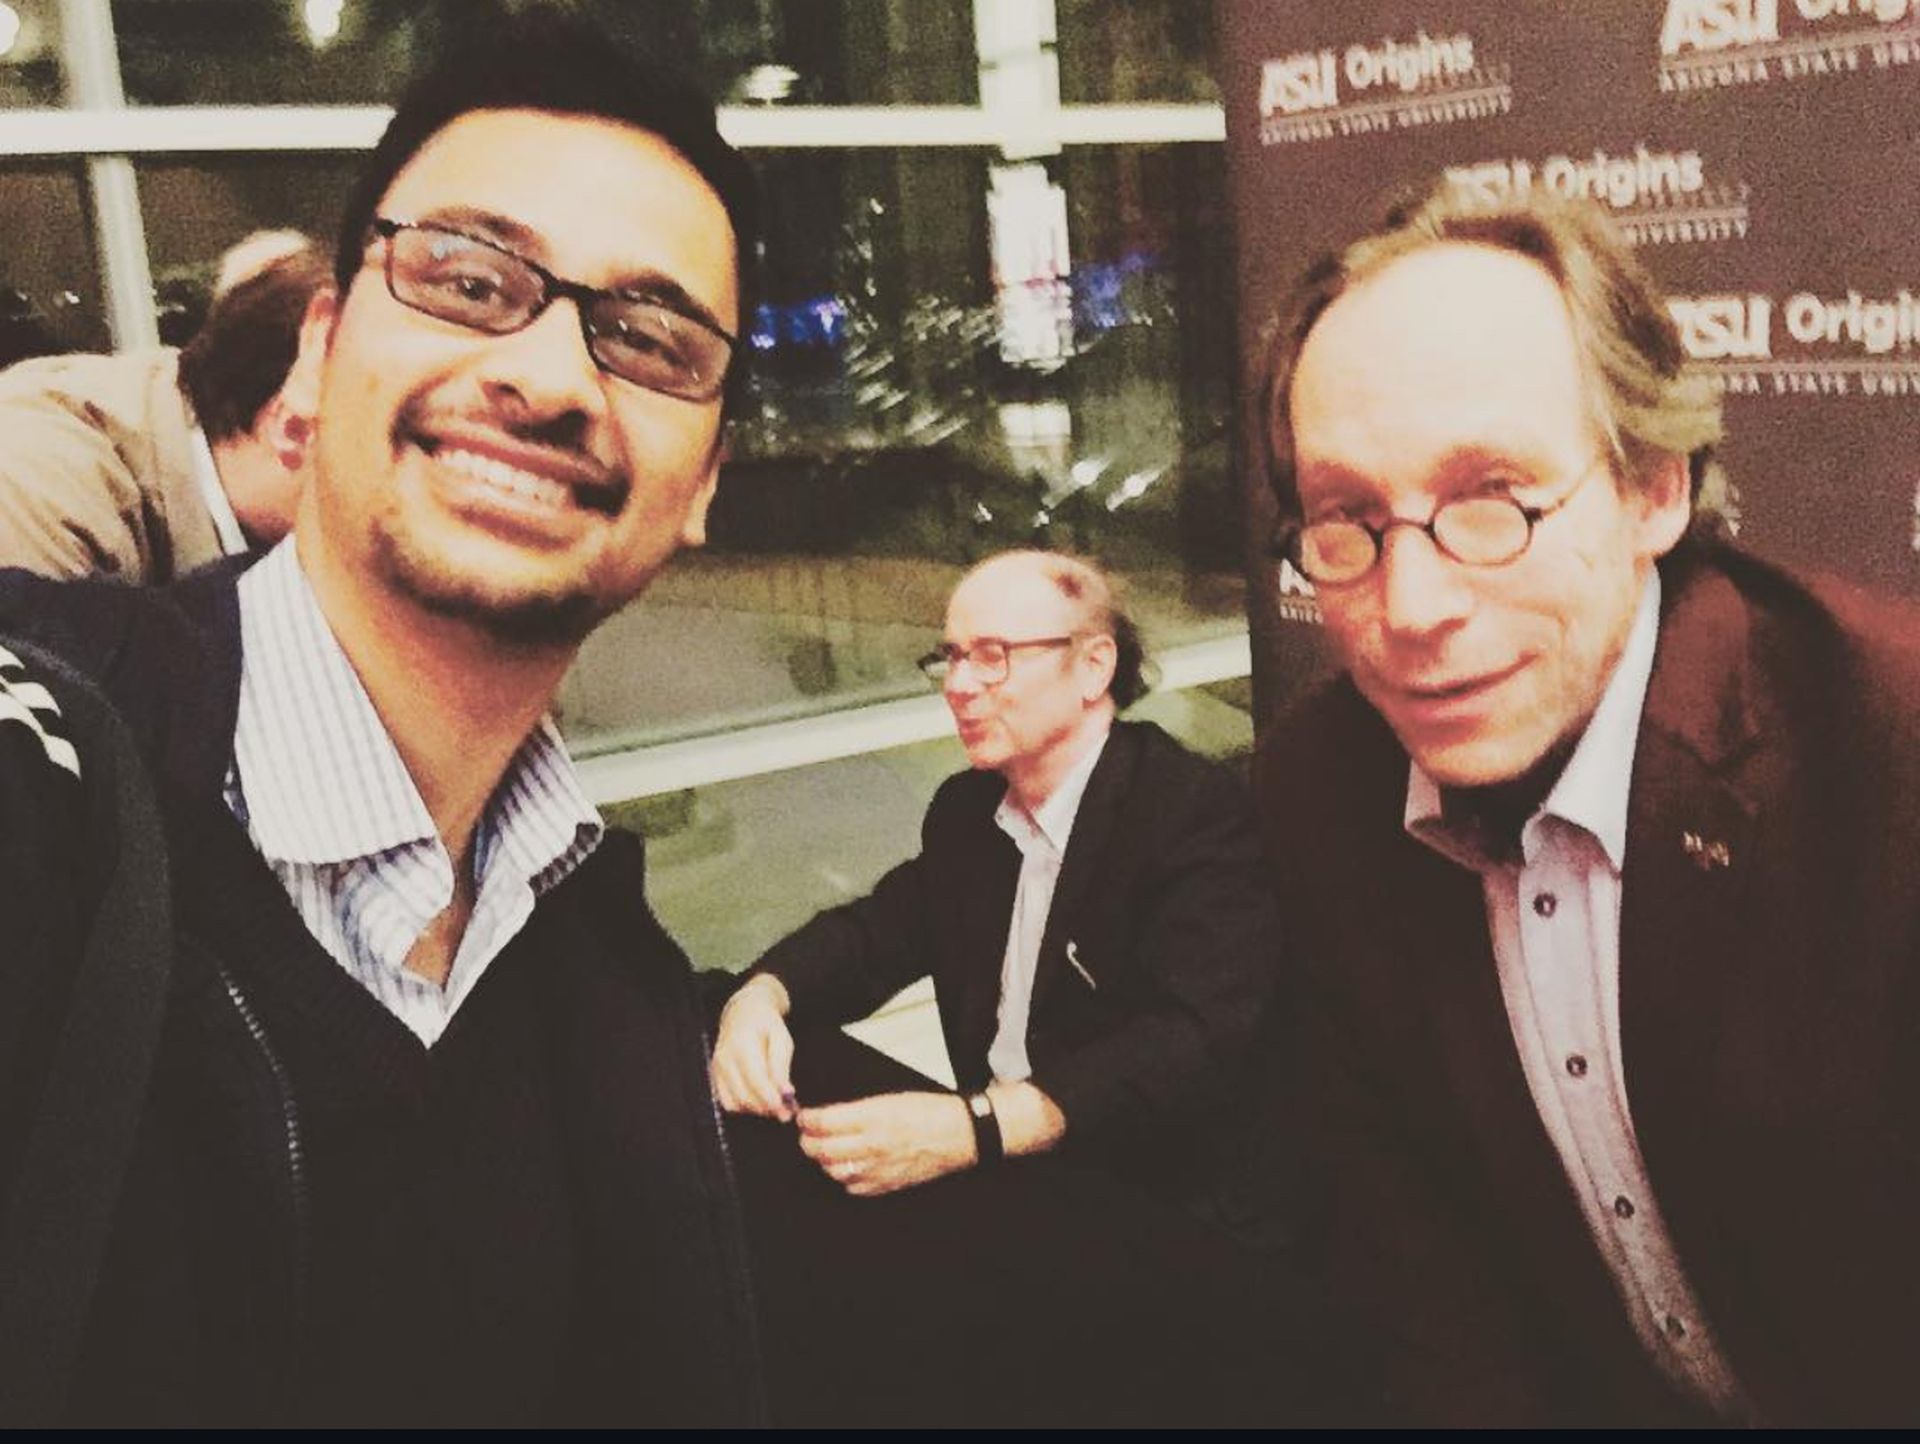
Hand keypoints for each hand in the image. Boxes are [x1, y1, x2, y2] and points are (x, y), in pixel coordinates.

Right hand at [710, 974, 796, 1119]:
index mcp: (742, 1045)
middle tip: (785, 1111)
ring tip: (773, 1102)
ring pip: (735, 1103)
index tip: (787, 1109)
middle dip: (766, 1108)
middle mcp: (725, 1059)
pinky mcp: (715, 1077)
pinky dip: (743, 1106)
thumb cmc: (766, 1025)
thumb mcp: (781, 1039)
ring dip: (756, 1108)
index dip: (771, 1099)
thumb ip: (781, 1067)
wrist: (743, 1013)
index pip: (755, 1080)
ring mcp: (717, 1069)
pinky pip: (727, 1103)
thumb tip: (786, 1093)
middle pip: (744, 1096)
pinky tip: (757, 1098)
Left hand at [797, 1091, 976, 1196]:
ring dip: (823, 1161)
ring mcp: (879, 1168)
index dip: (807, 1120)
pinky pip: (852, 1188)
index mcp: (873, 1117)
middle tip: (806, 1136)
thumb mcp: (889, 1098)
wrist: (959, 1134)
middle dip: (807, 1142)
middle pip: (822, 1150)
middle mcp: (872, 1145)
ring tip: (825, 1151)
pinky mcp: (887, 1184)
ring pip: (833, 1171)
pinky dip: (844, 1178)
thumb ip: (856, 1110)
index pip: (823, 1122)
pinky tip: (847, 1167)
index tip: (803, 1117)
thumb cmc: (929, 1111)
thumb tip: (828, 1116)